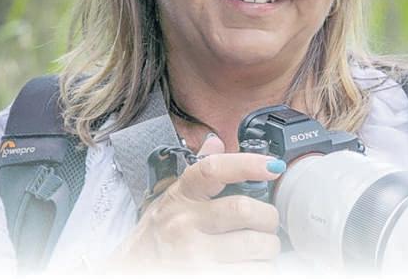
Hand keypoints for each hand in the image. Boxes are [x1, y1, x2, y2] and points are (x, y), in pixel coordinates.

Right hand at [109, 134, 284, 271]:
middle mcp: (184, 221)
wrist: (133, 268)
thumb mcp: (173, 196)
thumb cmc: (158, 232)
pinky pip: (249, 272)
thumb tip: (216, 142)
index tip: (274, 165)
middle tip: (268, 223)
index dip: (248, 163)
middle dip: (268, 217)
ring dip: (267, 248)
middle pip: (244, 210)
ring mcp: (191, 253)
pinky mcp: (201, 275)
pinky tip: (251, 264)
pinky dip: (261, 269)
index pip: (215, 169)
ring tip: (261, 248)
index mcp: (183, 193)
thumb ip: (198, 171)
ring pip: (253, 246)